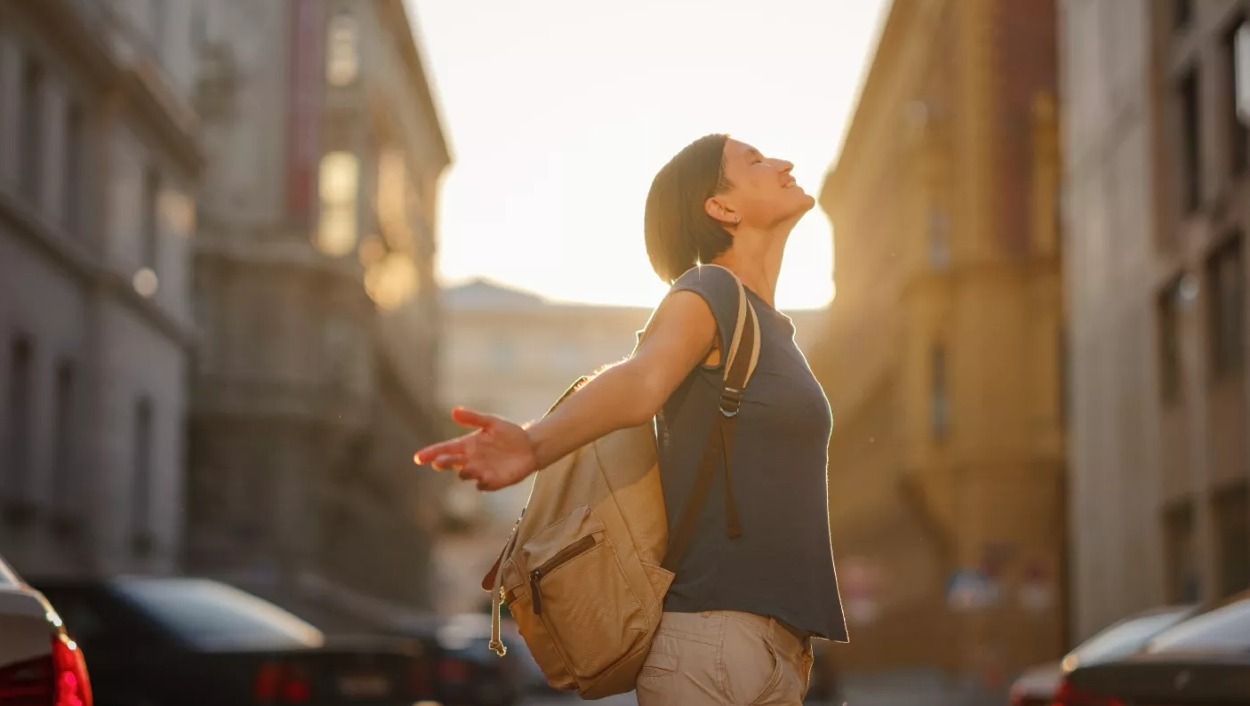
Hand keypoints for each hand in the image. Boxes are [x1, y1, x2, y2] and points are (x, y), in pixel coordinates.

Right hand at [413, 407, 538, 490]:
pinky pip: (482, 485)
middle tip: (439, 462)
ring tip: (465, 467)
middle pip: (451, 463)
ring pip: (465, 474)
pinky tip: (482, 479)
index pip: (445, 449)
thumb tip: (453, 411)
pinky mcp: (494, 481)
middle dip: (444, 462)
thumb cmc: (509, 433)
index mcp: (467, 445)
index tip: (418, 458)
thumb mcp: (491, 422)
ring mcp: (481, 471)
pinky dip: (481, 483)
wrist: (530, 446)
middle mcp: (471, 459)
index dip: (431, 453)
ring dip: (463, 471)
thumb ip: (473, 418)